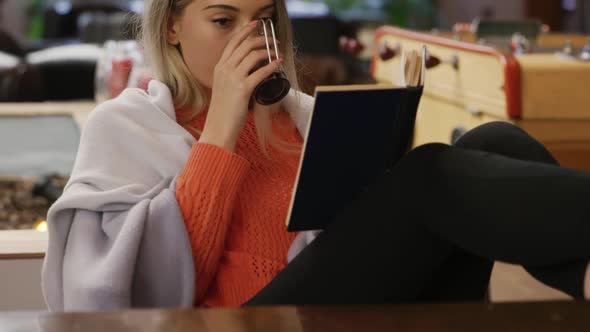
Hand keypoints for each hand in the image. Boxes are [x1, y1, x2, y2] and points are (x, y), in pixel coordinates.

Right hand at [200, 21, 282, 151]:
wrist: (218, 128)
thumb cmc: (223, 112)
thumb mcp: (224, 88)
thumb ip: (232, 77)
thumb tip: (251, 72)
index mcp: (219, 68)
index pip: (232, 43)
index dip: (245, 31)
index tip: (255, 25)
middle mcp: (224, 69)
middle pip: (245, 45)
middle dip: (261, 39)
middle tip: (273, 40)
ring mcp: (232, 78)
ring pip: (253, 55)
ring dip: (268, 50)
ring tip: (277, 51)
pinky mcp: (242, 89)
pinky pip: (260, 72)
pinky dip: (271, 65)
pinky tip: (278, 63)